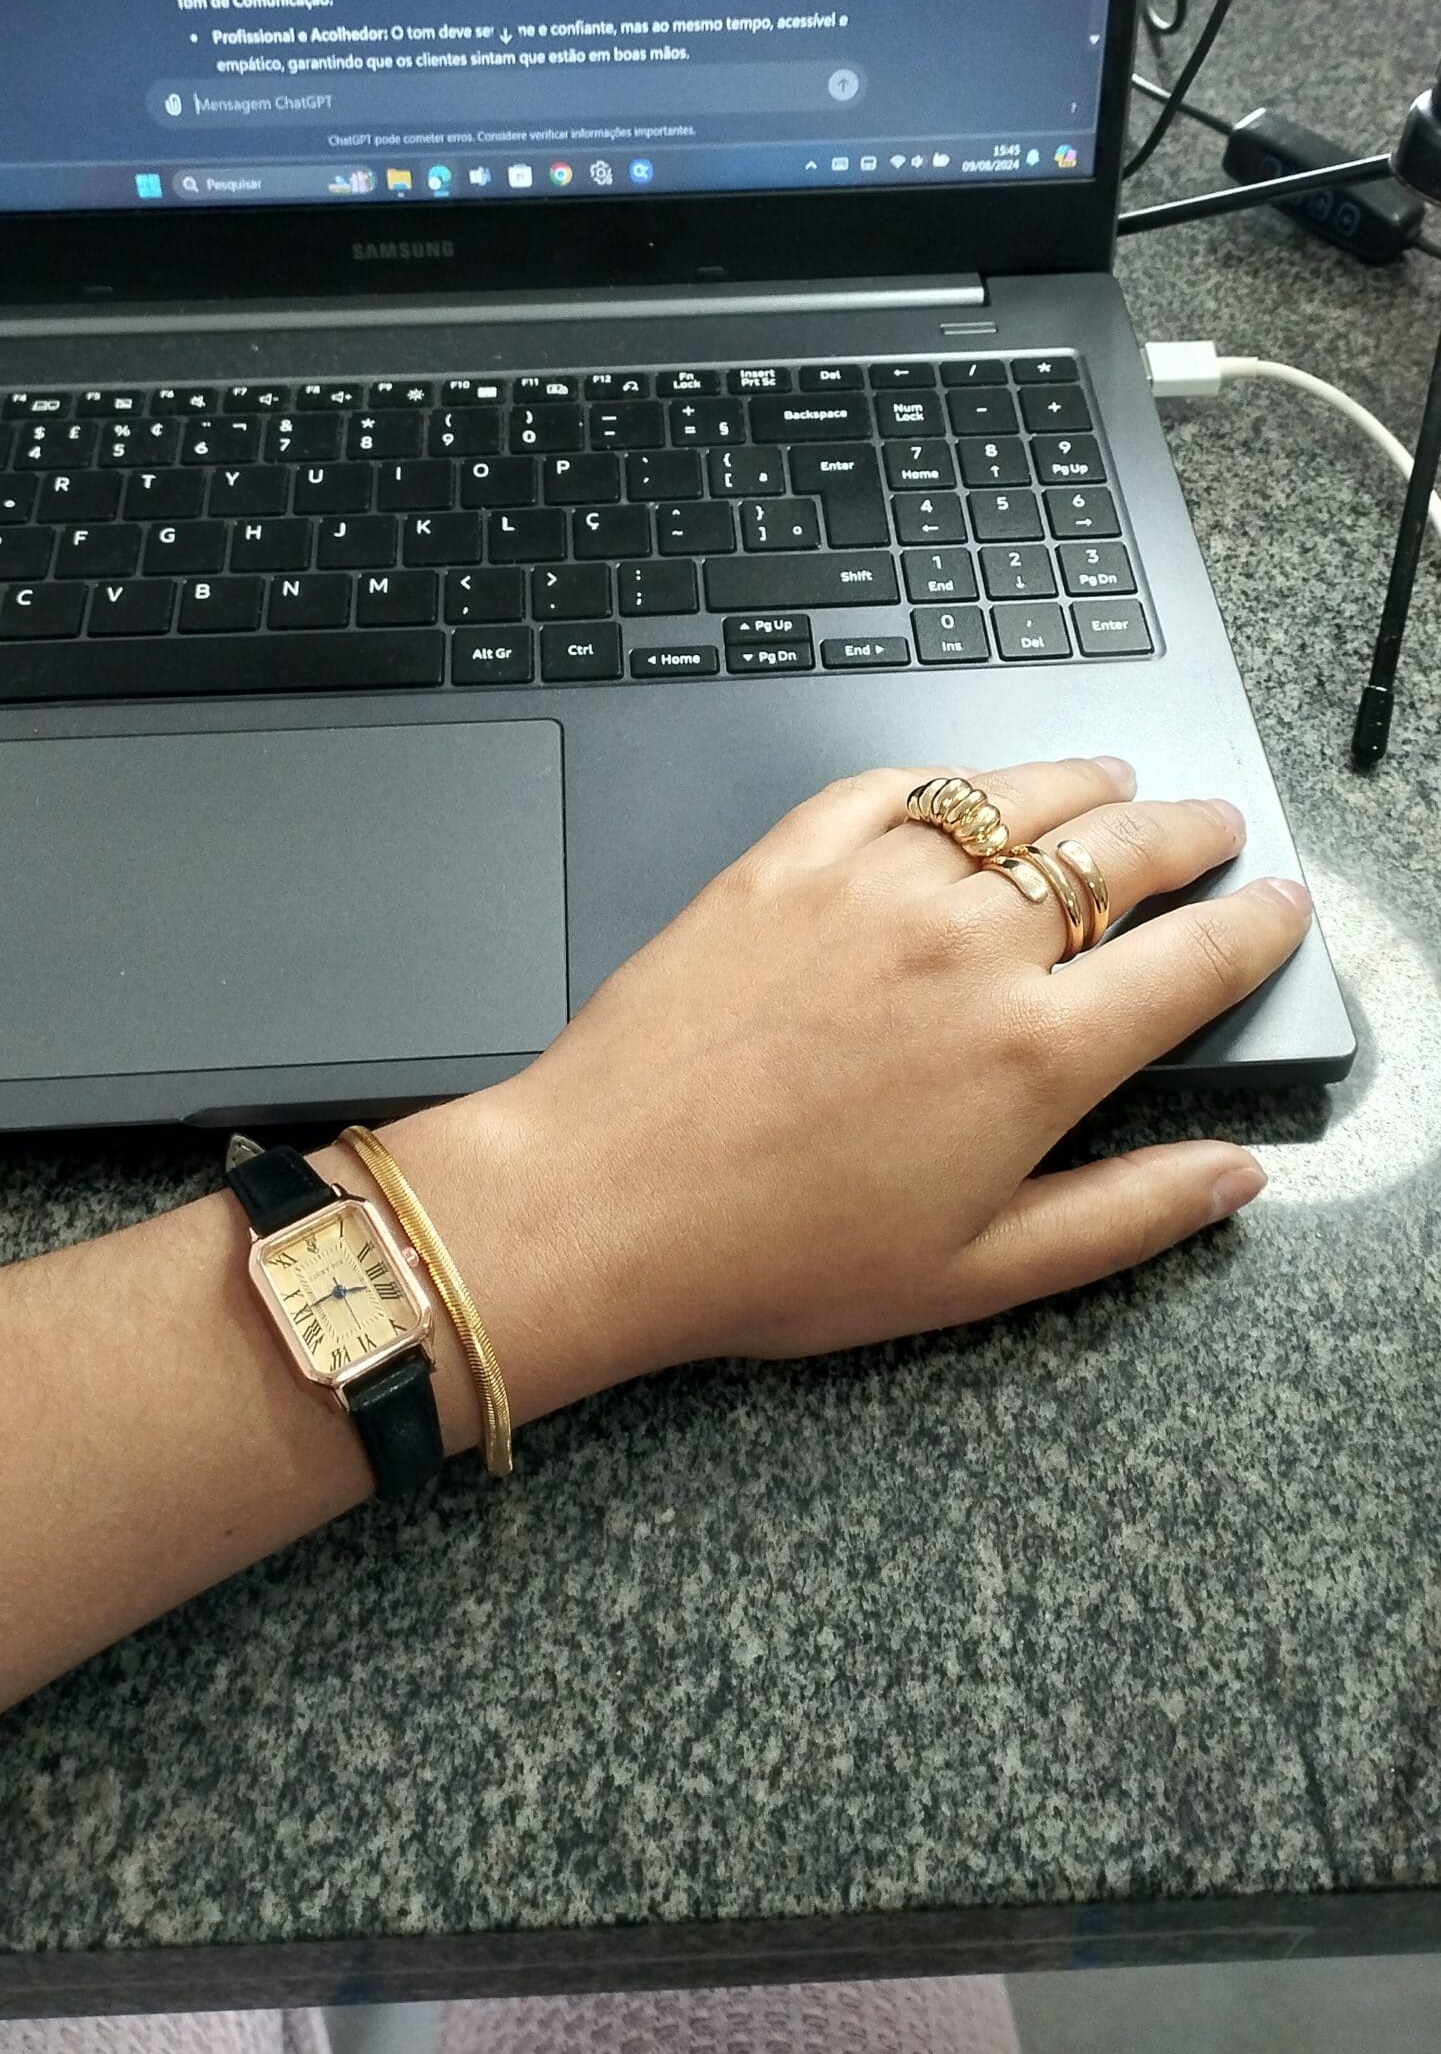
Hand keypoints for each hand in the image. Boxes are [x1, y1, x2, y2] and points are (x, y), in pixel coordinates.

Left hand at [379, 757, 1311, 1433]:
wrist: (602, 1200)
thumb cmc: (777, 1255)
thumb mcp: (979, 1273)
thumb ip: (1127, 1215)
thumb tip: (1235, 1176)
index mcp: (1033, 1053)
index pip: (1194, 960)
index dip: (1256, 928)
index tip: (1279, 908)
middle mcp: (967, 946)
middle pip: (1122, 853)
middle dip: (1191, 831)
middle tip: (1216, 825)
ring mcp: (872, 886)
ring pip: (1015, 798)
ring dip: (1086, 785)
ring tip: (1116, 782)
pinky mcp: (785, 860)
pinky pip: (891, 787)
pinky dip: (948, 779)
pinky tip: (963, 788)